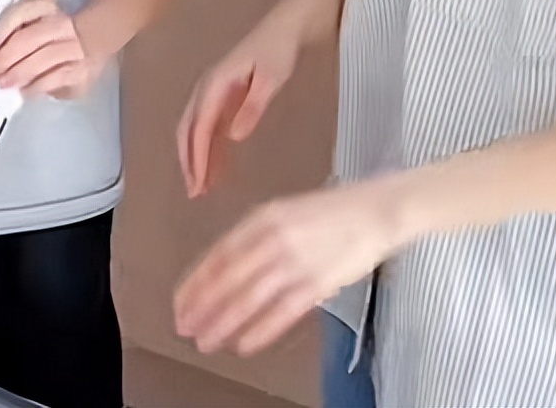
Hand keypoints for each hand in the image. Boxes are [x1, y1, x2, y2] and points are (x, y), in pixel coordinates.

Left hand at [0, 0, 106, 98]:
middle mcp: (59, 23)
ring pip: (42, 60)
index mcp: (42, 8)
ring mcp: (73, 46)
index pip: (17, 16)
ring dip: (18, 74)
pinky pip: (56, 78)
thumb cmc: (47, 37)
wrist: (90, 39)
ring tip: (2, 84)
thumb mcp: (21, 33)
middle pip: (28, 39)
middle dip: (4, 59)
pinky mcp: (80, 69)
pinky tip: (24, 92)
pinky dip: (37, 87)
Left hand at [173, 180, 401, 355]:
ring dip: (224, 322)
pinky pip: (283, 311)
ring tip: (205, 341)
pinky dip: (261, 330)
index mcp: (261, 218)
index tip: (180, 302)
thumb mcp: (284, 213)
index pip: (218, 254)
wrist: (375, 211)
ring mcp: (295, 261)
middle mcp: (272, 238)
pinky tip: (243, 345)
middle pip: (228, 277)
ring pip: (249, 297)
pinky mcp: (319, 282)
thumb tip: (227, 269)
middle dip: (202, 305)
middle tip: (183, 326)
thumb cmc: (330, 213)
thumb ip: (256, 238)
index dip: (196, 281)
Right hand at [177, 8, 302, 198]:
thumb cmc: (279, 48)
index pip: (199, 126)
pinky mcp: (225, 92)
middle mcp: (208, 86)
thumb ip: (252, 106)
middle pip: (188, 127)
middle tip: (194, 191)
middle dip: (188, 160)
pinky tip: (218, 165)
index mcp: (215, 82)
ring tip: (203, 186)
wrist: (288, 24)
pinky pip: (209, 122)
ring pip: (196, 127)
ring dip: (196, 155)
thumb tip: (233, 137)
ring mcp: (215, 89)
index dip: (196, 156)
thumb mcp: (270, 78)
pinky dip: (209, 145)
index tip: (198, 184)